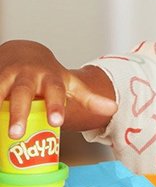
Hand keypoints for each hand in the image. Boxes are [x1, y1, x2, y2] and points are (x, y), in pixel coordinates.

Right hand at [0, 40, 116, 136]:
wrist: (24, 52)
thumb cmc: (49, 75)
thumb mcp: (70, 83)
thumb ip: (90, 97)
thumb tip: (114, 109)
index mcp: (50, 79)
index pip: (55, 92)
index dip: (56, 106)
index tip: (57, 122)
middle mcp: (26, 77)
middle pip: (22, 94)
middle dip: (19, 112)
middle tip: (17, 133)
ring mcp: (5, 77)